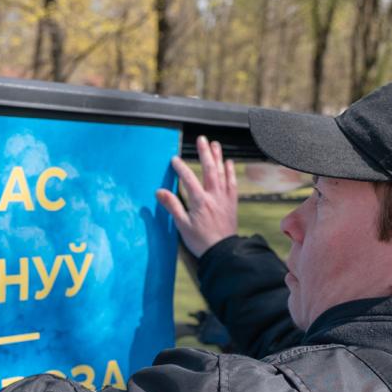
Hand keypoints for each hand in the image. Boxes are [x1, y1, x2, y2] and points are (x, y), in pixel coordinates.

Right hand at [156, 135, 237, 257]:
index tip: (174, 160)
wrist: (222, 252)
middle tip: (201, 140)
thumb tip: (160, 192)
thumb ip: (172, 206)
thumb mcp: (182, 225)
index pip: (189, 179)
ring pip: (222, 173)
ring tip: (215, 144)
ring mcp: (224, 198)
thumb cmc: (201, 241)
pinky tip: (229, 162)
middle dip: (205, 153)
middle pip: (209, 169)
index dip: (181, 168)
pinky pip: (232, 183)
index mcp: (200, 202)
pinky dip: (231, 171)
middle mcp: (214, 196)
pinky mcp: (232, 202)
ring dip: (218, 157)